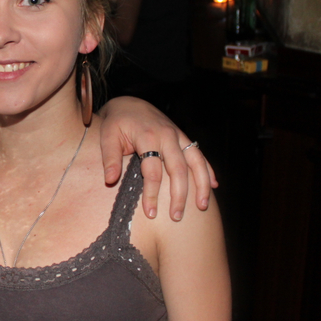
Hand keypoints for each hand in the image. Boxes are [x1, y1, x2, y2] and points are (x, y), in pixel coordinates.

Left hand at [99, 96, 217, 219]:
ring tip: (202, 206)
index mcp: (147, 137)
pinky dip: (207, 169)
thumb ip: (110, 158)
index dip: (152, 194)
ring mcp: (177, 136)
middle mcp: (166, 136)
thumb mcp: (107, 136)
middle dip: (179, 195)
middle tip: (176, 217)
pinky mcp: (183, 137)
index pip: (152, 171)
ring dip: (201, 184)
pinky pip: (199, 154)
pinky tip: (214, 186)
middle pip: (178, 169)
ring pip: (195, 161)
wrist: (129, 103)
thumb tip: (110, 180)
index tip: (150, 213)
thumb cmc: (116, 123)